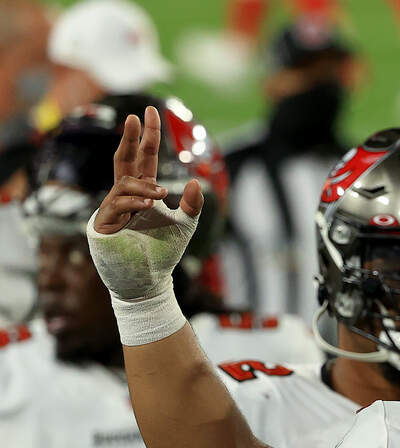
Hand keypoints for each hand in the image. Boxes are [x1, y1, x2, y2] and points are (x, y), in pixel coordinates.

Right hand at [87, 106, 203, 301]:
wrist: (148, 280)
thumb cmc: (164, 253)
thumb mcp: (185, 226)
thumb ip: (192, 205)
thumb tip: (194, 181)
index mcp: (144, 192)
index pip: (144, 158)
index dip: (146, 136)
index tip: (149, 112)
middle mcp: (126, 196)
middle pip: (124, 160)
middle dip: (130, 138)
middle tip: (135, 116)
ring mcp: (112, 208)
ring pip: (124, 184)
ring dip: (143, 186)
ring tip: (158, 196)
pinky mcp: (103, 223)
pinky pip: (116, 204)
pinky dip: (132, 202)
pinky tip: (146, 205)